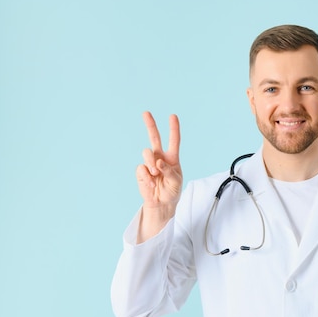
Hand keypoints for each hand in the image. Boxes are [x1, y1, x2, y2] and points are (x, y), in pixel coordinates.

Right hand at [136, 111, 182, 241]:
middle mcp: (160, 157)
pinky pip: (141, 168)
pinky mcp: (141, 171)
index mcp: (172, 158)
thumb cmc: (172, 191)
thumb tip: (158, 162)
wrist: (162, 203)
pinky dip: (147, 177)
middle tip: (146, 113)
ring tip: (156, 174)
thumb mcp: (176, 181)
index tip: (173, 116)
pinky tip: (152, 184)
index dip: (173, 128)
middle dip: (150, 125)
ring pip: (147, 153)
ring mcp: (149, 163)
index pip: (173, 141)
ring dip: (152, 163)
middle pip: (154, 138)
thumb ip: (169, 170)